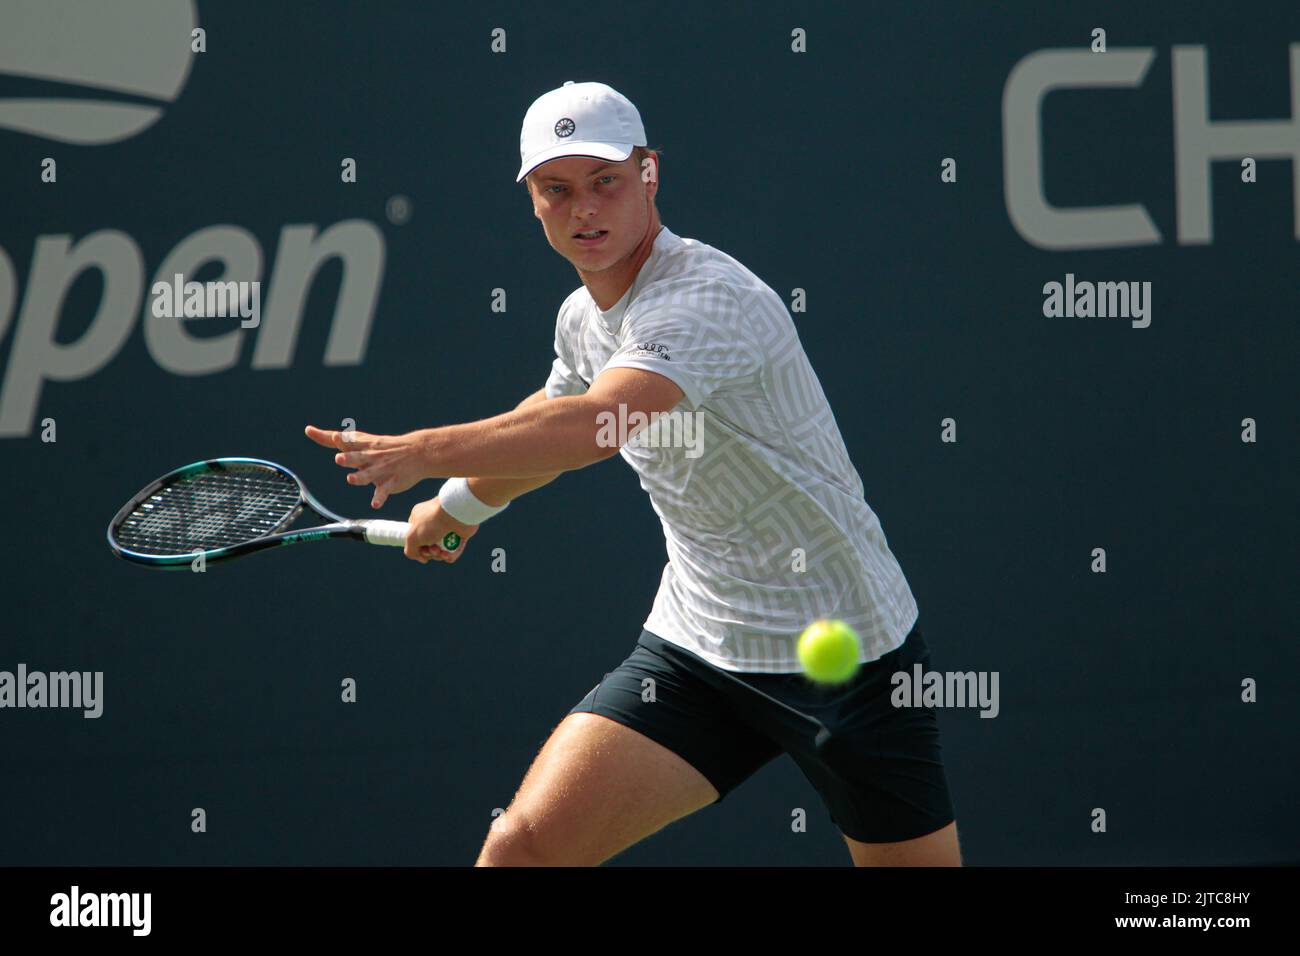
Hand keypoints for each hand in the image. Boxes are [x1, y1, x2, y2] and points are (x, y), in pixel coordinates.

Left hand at [304, 424, 431, 508]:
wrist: (417, 452)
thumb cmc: (384, 447)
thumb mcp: (363, 440)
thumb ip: (338, 439)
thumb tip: (310, 430)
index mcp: (363, 446)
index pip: (348, 442)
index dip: (340, 439)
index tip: (332, 436)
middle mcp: (370, 457)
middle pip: (356, 458)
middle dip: (348, 458)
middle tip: (339, 459)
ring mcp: (380, 470)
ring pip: (368, 475)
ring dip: (360, 477)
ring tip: (351, 479)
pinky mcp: (390, 482)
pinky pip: (383, 492)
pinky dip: (379, 498)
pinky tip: (374, 504)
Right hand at [404, 497, 478, 563]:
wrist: (456, 513)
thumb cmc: (432, 522)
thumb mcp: (412, 537)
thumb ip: (410, 550)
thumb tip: (422, 558)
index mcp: (419, 519)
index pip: (415, 537)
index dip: (417, 548)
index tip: (420, 552)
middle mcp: (433, 523)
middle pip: (428, 546)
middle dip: (430, 552)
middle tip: (433, 549)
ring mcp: (447, 528)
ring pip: (441, 549)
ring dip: (440, 555)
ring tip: (442, 553)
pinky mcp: (460, 533)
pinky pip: (454, 549)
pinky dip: (452, 555)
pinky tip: (449, 556)